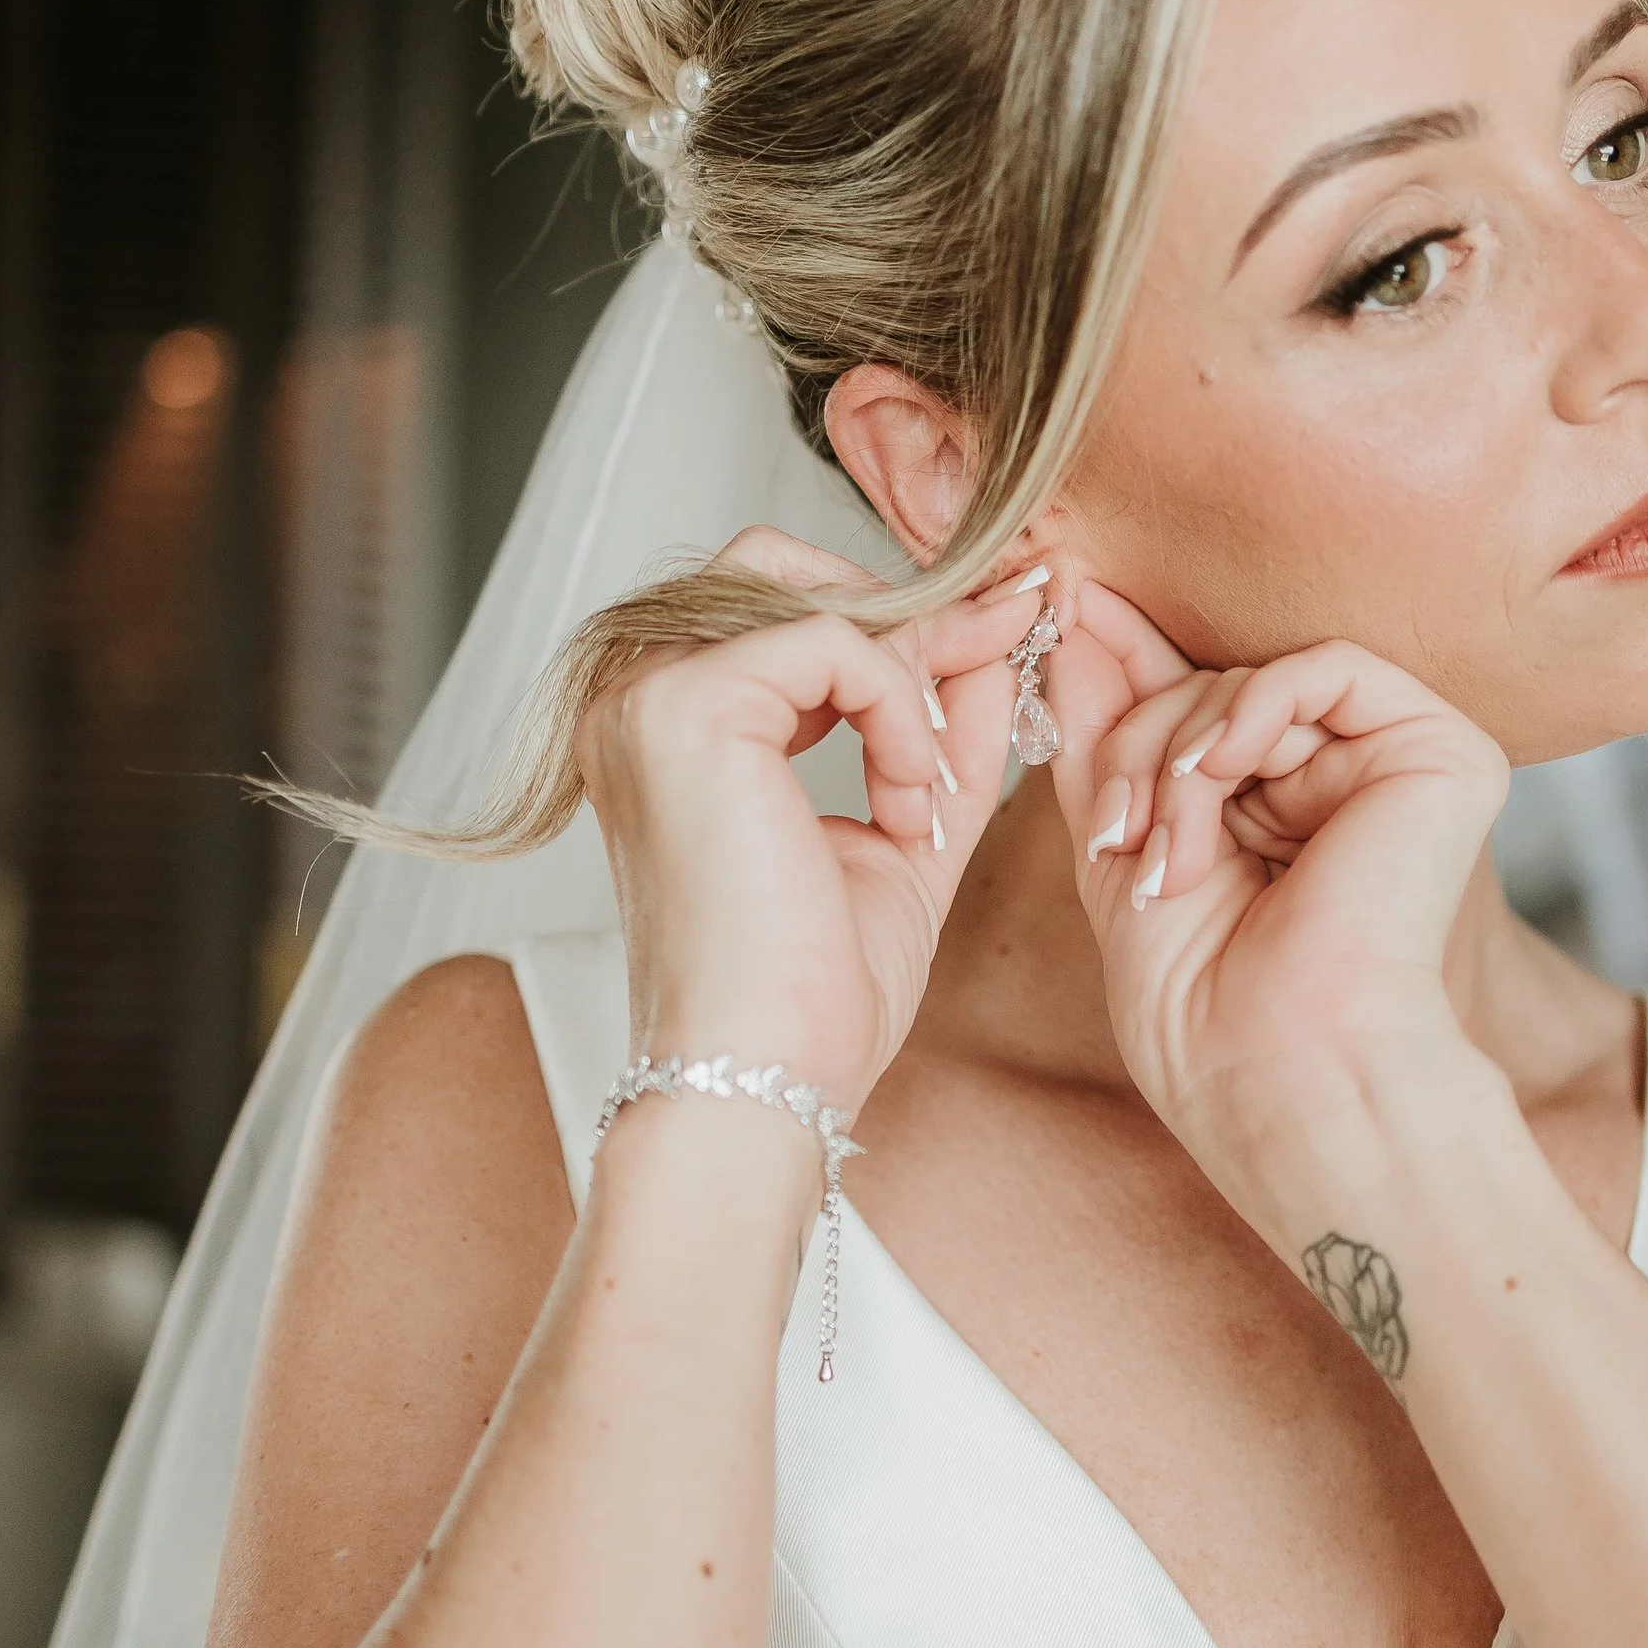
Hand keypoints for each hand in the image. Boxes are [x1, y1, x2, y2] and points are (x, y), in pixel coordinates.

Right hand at [576, 532, 1041, 1115]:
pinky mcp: (685, 707)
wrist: (764, 1083)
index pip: (785, 609)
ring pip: (811, 592)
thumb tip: (999, 631)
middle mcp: (635, 697)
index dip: (907, 624)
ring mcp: (647, 695)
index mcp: (667, 727)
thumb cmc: (811, 994)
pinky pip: (836, 641)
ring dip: (908, 673)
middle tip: (994, 663)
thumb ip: (943, 723)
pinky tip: (908, 804)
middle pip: (779, 564)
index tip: (1012, 631)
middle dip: (904, 617)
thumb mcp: (905, 825)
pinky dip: (900, 711)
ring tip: (929, 786)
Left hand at [1043, 577, 1508, 1189]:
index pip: (1194, 704)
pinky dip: (1254, 706)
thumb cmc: (1200, 1008)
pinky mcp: (1447, 757)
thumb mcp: (1121, 843)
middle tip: (1118, 832)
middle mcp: (1339, 786)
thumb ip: (1105, 730)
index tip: (1061, 610)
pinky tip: (1221, 771)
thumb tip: (1076, 617)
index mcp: (1274, 813)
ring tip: (1172, 849)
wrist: (1276, 1069)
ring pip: (1258, 679)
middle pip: (1213, 689)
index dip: (1126, 662)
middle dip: (1140, 745)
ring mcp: (1395, 770)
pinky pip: (1331, 667)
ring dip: (1184, 750)